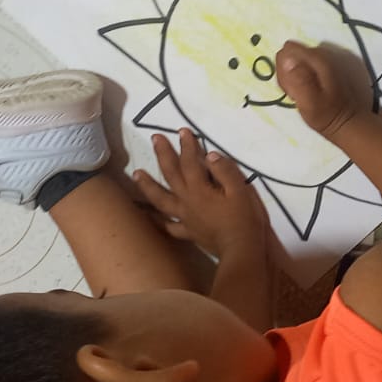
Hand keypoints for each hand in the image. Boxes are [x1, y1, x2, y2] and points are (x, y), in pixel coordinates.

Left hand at [134, 129, 267, 258]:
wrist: (241, 250)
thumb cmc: (244, 219)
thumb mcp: (240, 190)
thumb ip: (224, 171)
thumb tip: (209, 155)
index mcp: (199, 189)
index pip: (190, 162)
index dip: (186, 145)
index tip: (182, 131)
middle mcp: (187, 201)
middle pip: (171, 174)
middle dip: (163, 154)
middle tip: (154, 138)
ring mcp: (184, 218)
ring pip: (161, 199)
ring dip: (148, 185)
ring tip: (137, 173)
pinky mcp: (188, 232)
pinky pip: (168, 226)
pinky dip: (156, 221)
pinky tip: (149, 217)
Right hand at [276, 40, 374, 139]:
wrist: (357, 124)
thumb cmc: (328, 116)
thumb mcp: (307, 103)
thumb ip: (296, 79)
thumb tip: (286, 59)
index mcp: (319, 59)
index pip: (287, 51)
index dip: (285, 69)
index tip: (292, 88)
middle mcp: (330, 51)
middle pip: (299, 53)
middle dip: (295, 72)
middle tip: (303, 94)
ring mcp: (343, 56)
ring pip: (311, 58)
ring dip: (307, 74)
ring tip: (315, 93)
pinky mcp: (350, 63)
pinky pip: (325, 63)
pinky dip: (322, 74)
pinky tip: (328, 89)